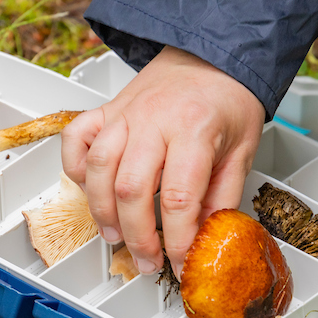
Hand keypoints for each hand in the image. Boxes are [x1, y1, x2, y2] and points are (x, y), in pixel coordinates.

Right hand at [61, 46, 263, 276]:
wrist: (212, 53)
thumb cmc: (229, 97)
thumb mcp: (242, 151)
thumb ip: (222, 197)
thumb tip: (205, 239)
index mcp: (195, 129)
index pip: (179, 198)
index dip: (178, 241)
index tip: (180, 263)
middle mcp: (154, 120)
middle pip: (131, 190)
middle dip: (137, 237)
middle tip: (148, 261)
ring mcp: (125, 113)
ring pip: (99, 169)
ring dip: (102, 212)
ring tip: (116, 236)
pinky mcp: (107, 110)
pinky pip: (76, 139)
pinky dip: (75, 168)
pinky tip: (90, 190)